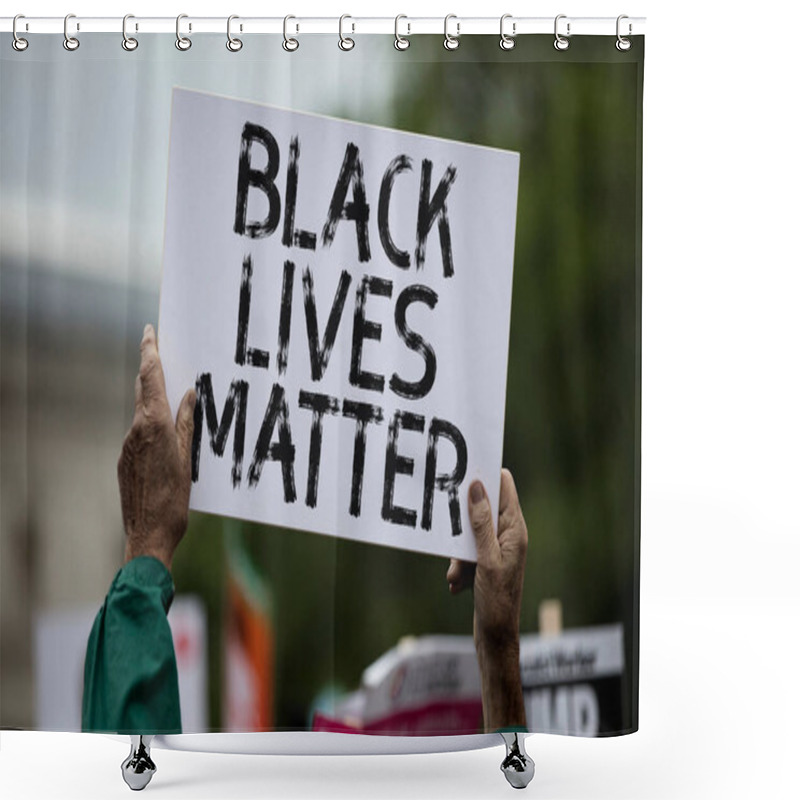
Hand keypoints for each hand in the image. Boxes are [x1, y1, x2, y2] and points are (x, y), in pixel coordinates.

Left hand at [118, 324, 195, 570]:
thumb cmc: (174, 500)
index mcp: (153, 425)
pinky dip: (152, 423)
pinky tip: (166, 432)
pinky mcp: (126, 460)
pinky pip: (140, 432)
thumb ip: (187, 423)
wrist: (148, 534)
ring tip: (173, 392)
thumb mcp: (188, 458)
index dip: (149, 352)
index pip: (150, 378)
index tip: (150, 332)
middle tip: (161, 351)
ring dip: (154, 398)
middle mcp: (136, 430)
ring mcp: (127, 446)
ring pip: (141, 412)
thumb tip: (190, 394)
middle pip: (142, 390)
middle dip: (151, 369)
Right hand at [447, 468, 527, 730]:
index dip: (487, 475)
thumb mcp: (485, 558)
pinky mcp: (486, 563)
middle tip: (449, 522)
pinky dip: (458, 566)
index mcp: (516, 530)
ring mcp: (497, 550)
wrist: (495, 637)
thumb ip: (481, 522)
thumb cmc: (496, 600)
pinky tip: (456, 584)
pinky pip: (467, 552)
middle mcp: (509, 536)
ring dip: (459, 552)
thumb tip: (478, 487)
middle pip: (483, 509)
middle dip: (464, 520)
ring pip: (470, 533)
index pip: (505, 488)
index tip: (465, 465)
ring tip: (456, 573)